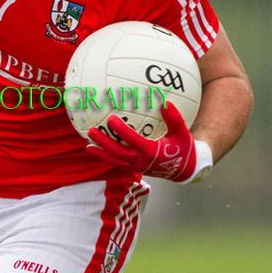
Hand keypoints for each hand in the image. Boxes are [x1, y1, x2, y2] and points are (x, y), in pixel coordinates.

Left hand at [86, 101, 211, 182]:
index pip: (132, 140)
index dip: (121, 130)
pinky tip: (96, 150)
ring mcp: (136, 166)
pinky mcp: (134, 169)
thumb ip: (174, 118)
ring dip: (101, 153)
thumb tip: (165, 102)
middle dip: (103, 142)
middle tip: (92, 131)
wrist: (183, 169)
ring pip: (114, 160)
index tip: (111, 119)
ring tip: (88, 145)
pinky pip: (117, 163)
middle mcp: (140, 160)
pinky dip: (106, 157)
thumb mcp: (182, 132)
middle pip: (117, 152)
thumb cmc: (182, 148)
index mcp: (150, 151)